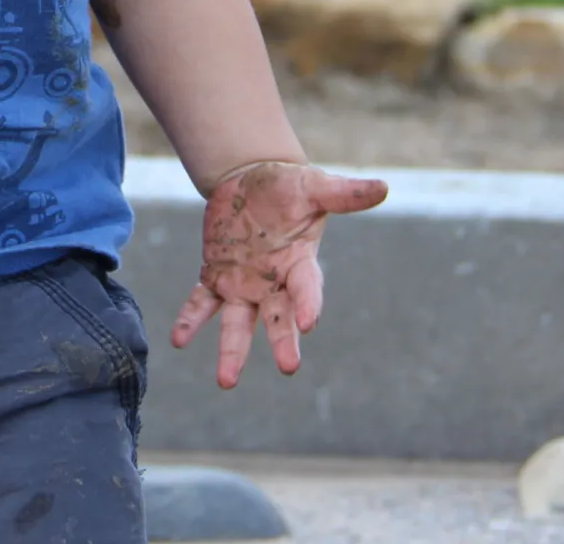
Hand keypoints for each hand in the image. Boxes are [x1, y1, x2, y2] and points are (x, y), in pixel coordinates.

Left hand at [170, 160, 388, 388]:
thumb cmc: (288, 186)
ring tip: (226, 381)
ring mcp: (244, 283)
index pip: (306, 287)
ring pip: (238, 322)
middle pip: (278, 316)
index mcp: (299, 262)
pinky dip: (191, 319)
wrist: (249, 181)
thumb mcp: (312, 186)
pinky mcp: (216, 275)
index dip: (308, 303)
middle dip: (282, 341)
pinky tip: (179, 340)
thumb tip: (384, 186)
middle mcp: (273, 281)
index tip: (309, 323)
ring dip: (232, 350)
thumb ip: (342, 194)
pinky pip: (202, 302)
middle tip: (288, 366)